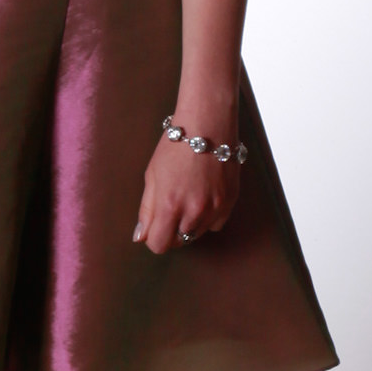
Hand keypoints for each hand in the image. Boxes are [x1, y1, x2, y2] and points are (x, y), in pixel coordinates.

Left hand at [134, 134, 240, 254]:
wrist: (208, 126)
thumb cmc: (175, 147)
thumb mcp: (152, 176)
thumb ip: (147, 210)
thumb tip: (141, 236)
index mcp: (170, 205)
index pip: (159, 245)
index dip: (153, 239)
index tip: (153, 228)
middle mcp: (194, 211)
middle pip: (179, 241)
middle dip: (171, 231)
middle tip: (170, 208)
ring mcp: (216, 208)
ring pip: (198, 233)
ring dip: (189, 224)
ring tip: (186, 198)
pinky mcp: (231, 202)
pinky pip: (216, 224)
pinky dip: (208, 218)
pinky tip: (203, 197)